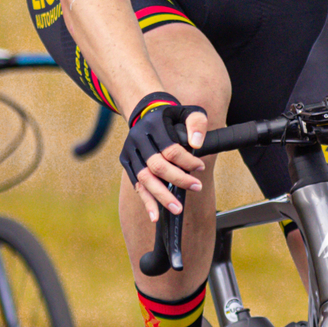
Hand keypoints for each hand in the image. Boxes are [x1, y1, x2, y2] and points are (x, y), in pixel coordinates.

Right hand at [120, 93, 207, 225]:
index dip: (187, 161)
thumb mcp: (188, 111)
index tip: (200, 168)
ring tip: (177, 209)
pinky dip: (146, 201)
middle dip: (178, 179)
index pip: (170, 149)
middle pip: (157, 166)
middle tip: (196, 187)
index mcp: (154, 126)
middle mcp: (138, 139)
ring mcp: (130, 151)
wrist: (145, 112)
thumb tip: (197, 144)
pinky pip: (137, 185)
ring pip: (144, 178)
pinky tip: (155, 215)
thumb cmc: (171, 116)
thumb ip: (197, 123)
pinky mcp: (127, 162)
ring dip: (161, 196)